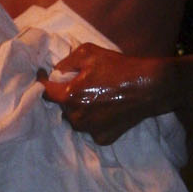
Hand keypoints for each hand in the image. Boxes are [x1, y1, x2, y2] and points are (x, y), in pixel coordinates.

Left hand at [40, 44, 171, 143]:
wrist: (150, 87)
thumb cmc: (119, 68)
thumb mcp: (89, 53)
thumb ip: (66, 62)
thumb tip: (55, 72)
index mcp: (69, 96)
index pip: (45, 92)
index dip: (42, 81)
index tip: (44, 75)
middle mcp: (76, 117)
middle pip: (62, 107)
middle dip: (67, 95)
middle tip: (81, 84)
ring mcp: (90, 130)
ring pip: (76, 120)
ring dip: (79, 109)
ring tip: (95, 97)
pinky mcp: (103, 138)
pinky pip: (91, 129)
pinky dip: (95, 121)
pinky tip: (106, 109)